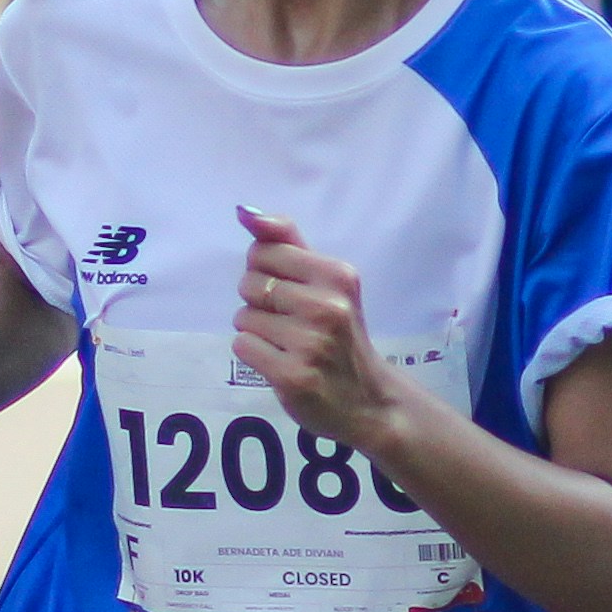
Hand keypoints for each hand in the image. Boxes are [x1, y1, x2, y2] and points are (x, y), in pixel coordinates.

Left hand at [229, 207, 407, 444]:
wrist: (369, 401)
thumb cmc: (341, 334)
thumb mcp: (328, 283)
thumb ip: (286, 243)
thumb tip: (244, 211)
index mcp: (337, 276)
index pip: (263, 252)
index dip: (265, 271)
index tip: (289, 291)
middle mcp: (327, 306)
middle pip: (249, 284)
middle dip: (260, 303)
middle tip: (290, 322)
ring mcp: (310, 343)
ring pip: (243, 317)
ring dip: (257, 331)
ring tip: (288, 345)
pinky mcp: (292, 376)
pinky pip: (243, 346)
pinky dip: (254, 355)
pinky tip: (281, 362)